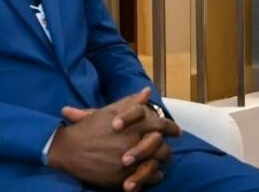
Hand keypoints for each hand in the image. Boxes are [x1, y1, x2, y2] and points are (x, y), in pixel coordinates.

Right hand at [61, 88, 179, 191]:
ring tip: (161, 163)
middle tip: (169, 150)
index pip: (160, 125)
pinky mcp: (121, 177)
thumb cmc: (90, 127)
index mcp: (134, 125)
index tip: (177, 131)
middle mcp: (133, 142)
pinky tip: (153, 175)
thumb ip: (131, 102)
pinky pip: (144, 180)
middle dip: (166, 149)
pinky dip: (151, 177)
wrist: (68, 149)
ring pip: (154, 163)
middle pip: (160, 146)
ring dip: (160, 163)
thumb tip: (147, 92)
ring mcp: (128, 161)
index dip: (170, 128)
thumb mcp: (110, 110)